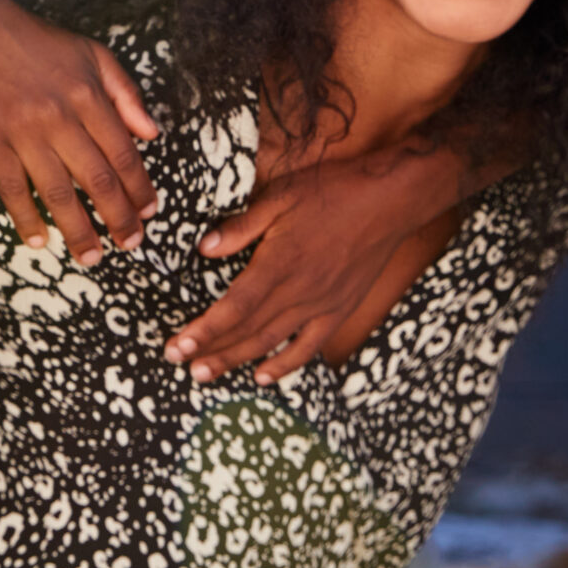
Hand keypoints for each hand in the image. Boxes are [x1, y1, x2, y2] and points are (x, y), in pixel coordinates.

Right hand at [0, 0, 160, 267]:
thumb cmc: (44, 46)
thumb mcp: (95, 56)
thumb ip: (127, 95)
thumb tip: (151, 134)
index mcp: (88, 96)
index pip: (122, 153)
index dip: (139, 188)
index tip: (149, 213)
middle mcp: (58, 117)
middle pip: (95, 179)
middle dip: (117, 218)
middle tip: (131, 245)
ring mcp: (22, 132)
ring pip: (56, 191)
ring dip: (77, 229)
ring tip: (92, 256)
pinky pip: (11, 188)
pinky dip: (26, 217)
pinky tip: (39, 239)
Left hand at [165, 139, 489, 385]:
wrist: (391, 201)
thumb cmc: (334, 192)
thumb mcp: (281, 197)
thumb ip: (241, 227)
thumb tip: (203, 249)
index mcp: (279, 263)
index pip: (233, 307)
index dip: (203, 331)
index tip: (176, 345)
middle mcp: (299, 292)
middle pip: (247, 332)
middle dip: (210, 351)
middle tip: (177, 363)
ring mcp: (321, 305)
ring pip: (272, 343)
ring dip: (236, 362)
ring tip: (205, 375)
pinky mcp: (339, 309)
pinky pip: (309, 347)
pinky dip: (285, 365)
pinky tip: (263, 376)